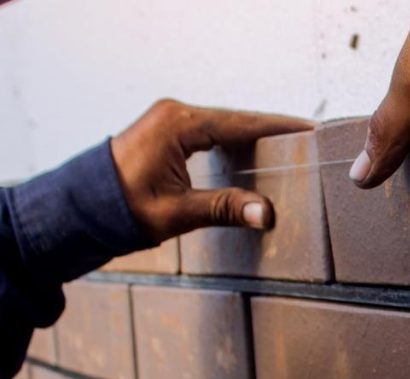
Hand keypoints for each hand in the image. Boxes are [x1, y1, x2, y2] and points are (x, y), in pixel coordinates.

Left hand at [111, 100, 313, 242]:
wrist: (77, 211)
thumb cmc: (119, 210)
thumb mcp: (177, 212)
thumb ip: (225, 209)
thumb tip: (267, 214)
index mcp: (178, 123)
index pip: (242, 123)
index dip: (280, 129)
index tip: (311, 131)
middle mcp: (175, 114)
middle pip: (238, 121)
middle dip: (273, 134)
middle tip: (310, 143)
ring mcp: (170, 121)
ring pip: (226, 127)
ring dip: (255, 139)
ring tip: (291, 150)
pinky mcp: (167, 133)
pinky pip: (211, 133)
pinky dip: (235, 144)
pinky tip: (255, 156)